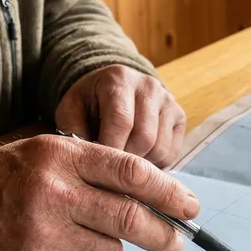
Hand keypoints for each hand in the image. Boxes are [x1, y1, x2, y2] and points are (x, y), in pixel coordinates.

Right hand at [0, 134, 199, 250]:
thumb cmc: (6, 185)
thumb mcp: (46, 158)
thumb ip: (97, 172)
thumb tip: (160, 202)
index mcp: (60, 156)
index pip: (130, 172)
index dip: (168, 191)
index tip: (191, 206)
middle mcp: (52, 192)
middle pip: (130, 218)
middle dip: (163, 234)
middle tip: (178, 244)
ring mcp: (42, 234)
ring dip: (104, 250)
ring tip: (71, 238)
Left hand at [55, 64, 186, 167]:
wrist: (111, 89)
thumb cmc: (88, 103)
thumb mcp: (71, 111)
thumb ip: (73, 132)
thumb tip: (83, 162)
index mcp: (118, 79)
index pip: (121, 120)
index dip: (111, 149)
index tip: (98, 167)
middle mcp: (148, 86)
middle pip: (144, 137)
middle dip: (126, 160)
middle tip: (110, 170)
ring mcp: (168, 100)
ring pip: (160, 147)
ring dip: (141, 164)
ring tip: (123, 164)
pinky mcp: (179, 116)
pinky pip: (171, 152)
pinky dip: (155, 164)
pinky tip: (138, 159)